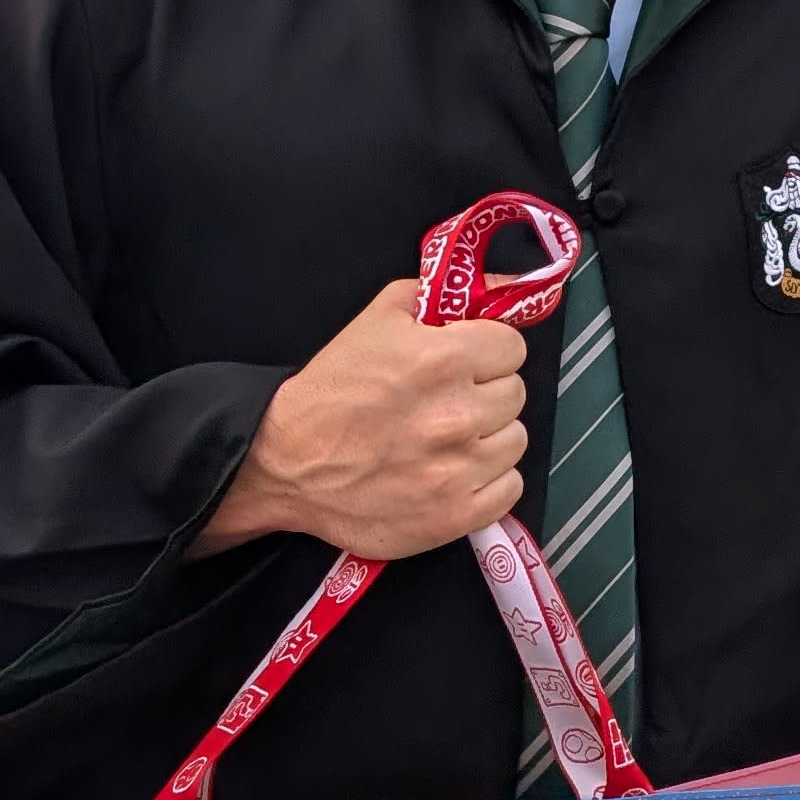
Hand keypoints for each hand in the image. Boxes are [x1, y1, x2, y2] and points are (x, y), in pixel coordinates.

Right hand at [194, 280, 527, 560]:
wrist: (284, 462)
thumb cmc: (330, 392)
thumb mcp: (378, 319)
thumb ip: (439, 296)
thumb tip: (498, 284)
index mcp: (443, 360)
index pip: (513, 347)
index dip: (489, 351)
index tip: (470, 361)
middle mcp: (456, 416)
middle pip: (514, 393)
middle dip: (486, 392)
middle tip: (450, 400)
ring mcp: (457, 471)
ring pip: (514, 441)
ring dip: (488, 437)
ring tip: (448, 438)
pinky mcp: (452, 515)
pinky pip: (508, 489)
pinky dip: (488, 482)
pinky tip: (455, 472)